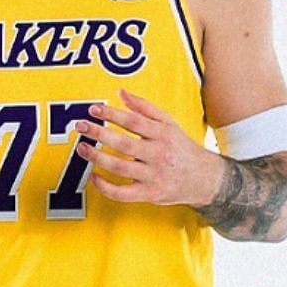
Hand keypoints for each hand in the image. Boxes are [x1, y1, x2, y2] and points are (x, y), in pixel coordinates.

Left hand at [74, 88, 223, 206]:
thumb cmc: (182, 148)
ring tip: (82, 148)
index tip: (94, 110)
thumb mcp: (169, 123)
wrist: (205, 179)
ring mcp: (154, 176)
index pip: (133, 121)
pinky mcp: (150, 194)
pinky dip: (105, 187)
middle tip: (82, 126)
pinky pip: (123, 193)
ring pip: (120, 167)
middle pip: (123, 143)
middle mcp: (159, 154)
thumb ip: (144, 107)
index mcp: (163, 134)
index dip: (112, 114)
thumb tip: (121, 92)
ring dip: (97, 157)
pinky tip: (93, 177)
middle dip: (99, 133)